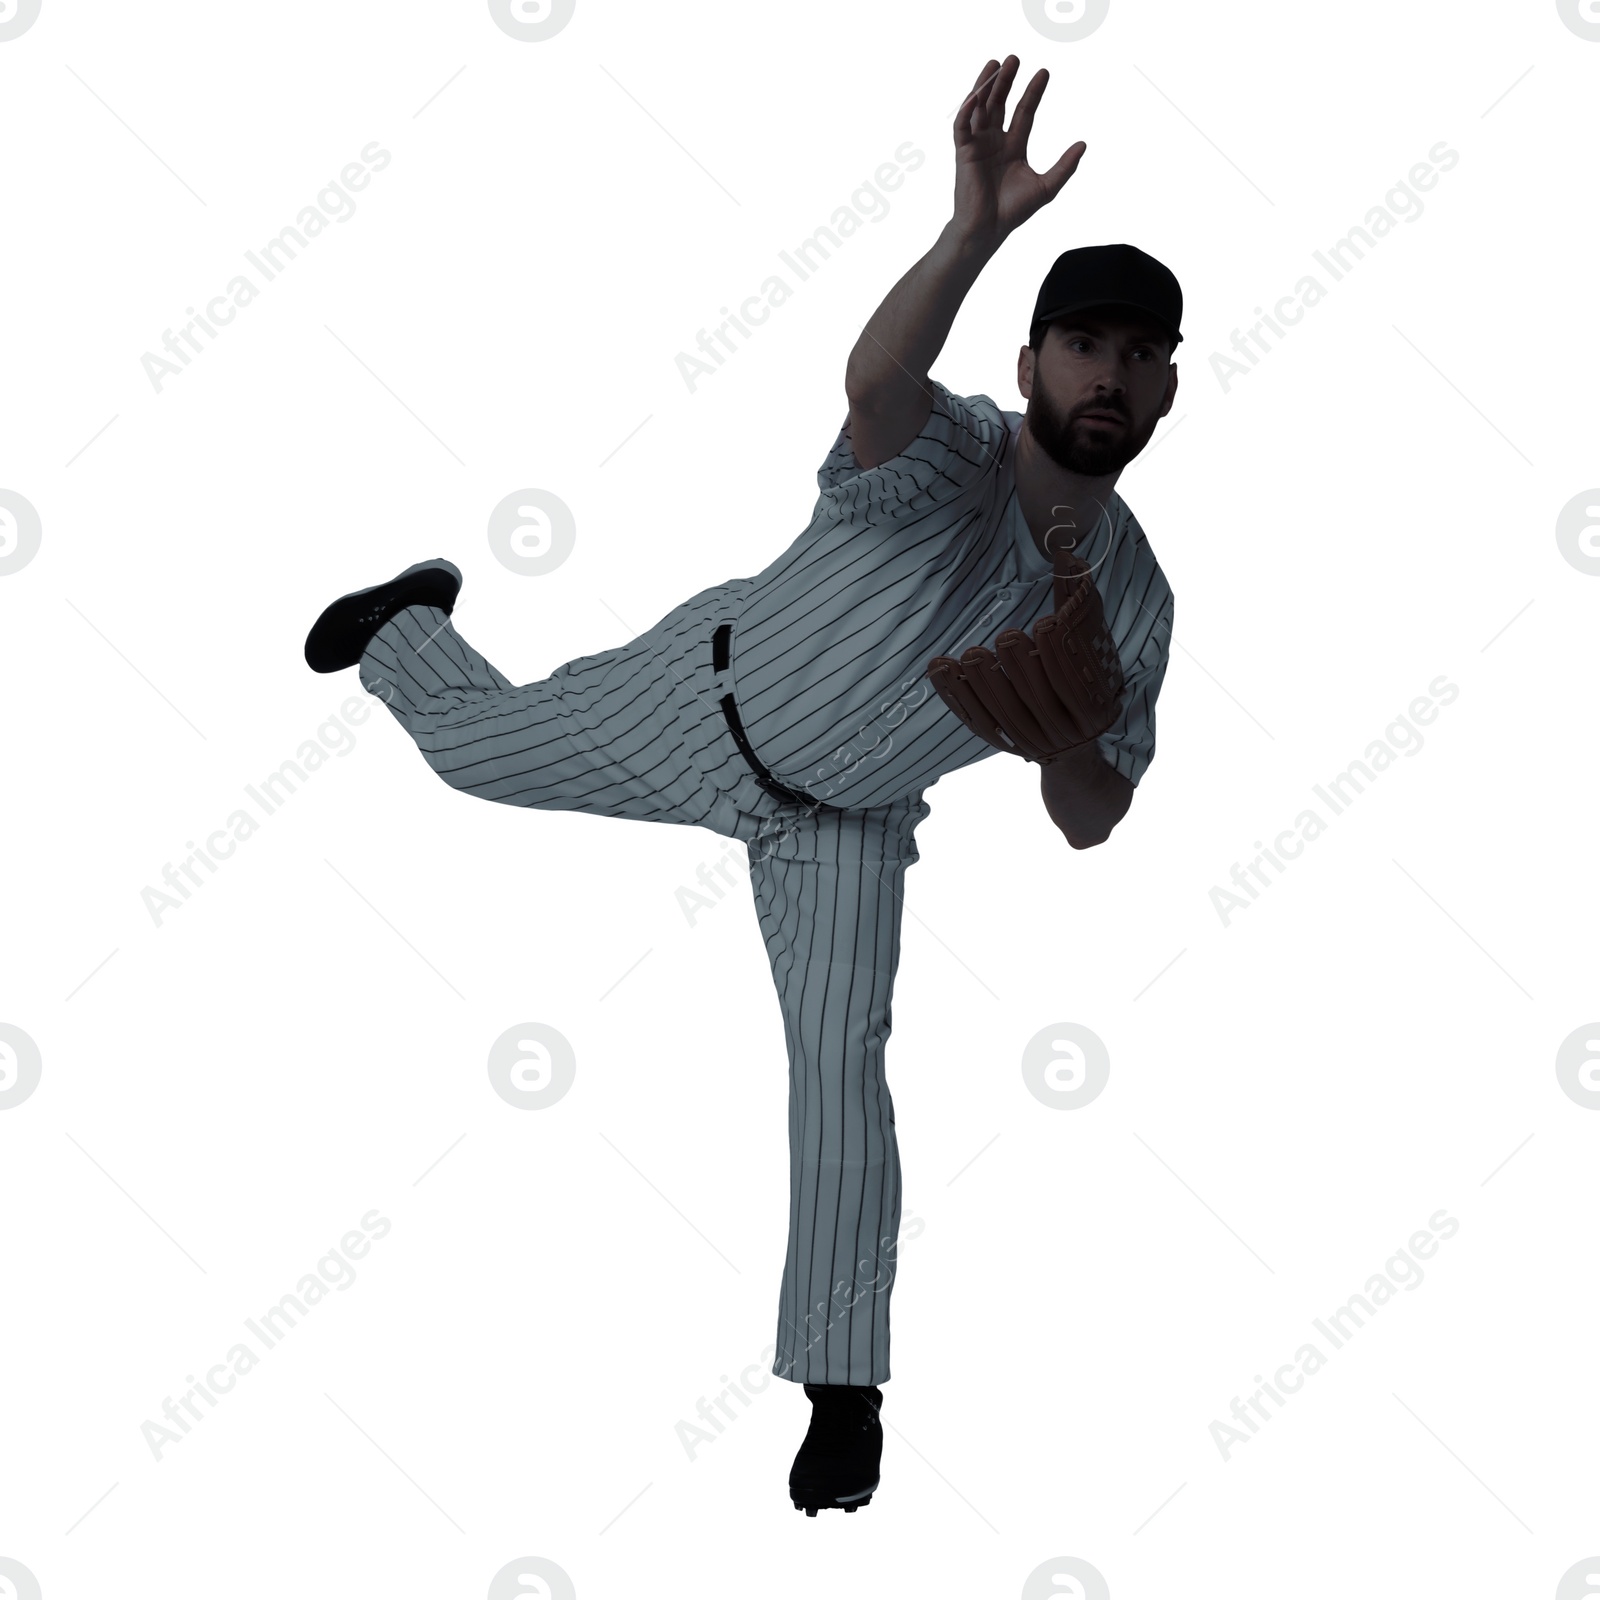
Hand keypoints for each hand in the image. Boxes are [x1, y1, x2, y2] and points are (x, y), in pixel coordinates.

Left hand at [925, 553, 1124, 763]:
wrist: (1075, 744)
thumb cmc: (1083, 674)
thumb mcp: (1092, 642)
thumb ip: (1080, 601)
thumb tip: (1064, 553)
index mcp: (1092, 704)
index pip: (1075, 679)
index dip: (1060, 653)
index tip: (1045, 625)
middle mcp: (1062, 727)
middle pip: (1040, 699)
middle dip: (1022, 667)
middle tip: (1006, 638)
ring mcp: (1029, 738)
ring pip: (1006, 713)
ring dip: (986, 683)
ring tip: (972, 653)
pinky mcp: (1000, 740)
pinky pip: (975, 719)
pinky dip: (956, 693)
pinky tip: (940, 667)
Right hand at [950, 55, 1086, 248]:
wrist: (988, 230)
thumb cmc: (1012, 212)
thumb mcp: (1046, 186)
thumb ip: (1065, 166)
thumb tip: (1084, 144)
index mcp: (1013, 146)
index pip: (1024, 112)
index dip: (1033, 92)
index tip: (1044, 72)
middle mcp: (994, 141)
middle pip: (1000, 103)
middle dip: (1006, 81)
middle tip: (1014, 58)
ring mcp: (977, 145)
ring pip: (980, 108)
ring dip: (986, 85)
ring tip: (995, 63)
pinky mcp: (963, 153)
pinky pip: (962, 126)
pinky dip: (967, 110)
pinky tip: (976, 95)